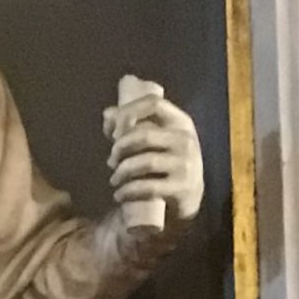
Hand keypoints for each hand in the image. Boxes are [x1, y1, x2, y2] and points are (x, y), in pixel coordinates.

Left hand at [102, 78, 204, 230]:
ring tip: (114, 179)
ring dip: (122, 171)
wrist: (191, 196)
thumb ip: (132, 124)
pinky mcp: (182, 188)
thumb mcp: (157, 138)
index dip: (128, 112)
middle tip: (111, 160)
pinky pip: (148, 187)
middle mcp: (185, 139)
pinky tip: (119, 194)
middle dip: (120, 148)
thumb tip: (108, 114)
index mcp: (179, 121)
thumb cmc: (166, 161)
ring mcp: (186, 164)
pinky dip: (128, 191)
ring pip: (145, 162)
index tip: (113, 132)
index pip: (153, 103)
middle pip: (144, 135)